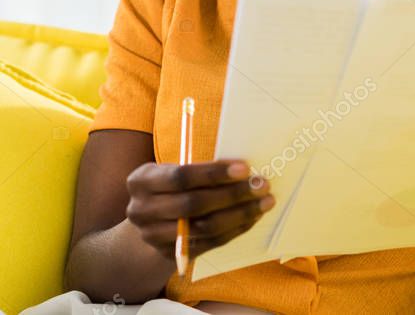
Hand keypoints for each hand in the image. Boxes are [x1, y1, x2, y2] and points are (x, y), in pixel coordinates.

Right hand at [125, 159, 274, 260]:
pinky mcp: (172, 254)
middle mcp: (141, 210)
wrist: (152, 221)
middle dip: (233, 194)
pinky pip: (211, 242)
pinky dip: (236, 228)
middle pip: (194, 204)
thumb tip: (245, 168)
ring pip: (205, 227)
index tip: (245, 168)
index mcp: (141, 181)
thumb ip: (202, 170)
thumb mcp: (175, 170)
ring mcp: (154, 236)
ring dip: (241, 213)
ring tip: (265, 201)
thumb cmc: (173, 186)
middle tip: (262, 185)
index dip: (214, 173)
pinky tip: (253, 216)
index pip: (181, 177)